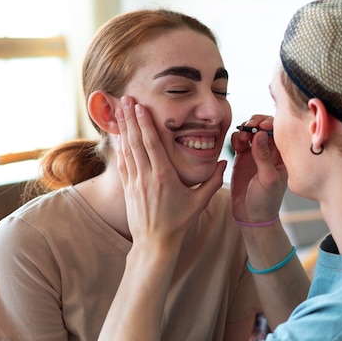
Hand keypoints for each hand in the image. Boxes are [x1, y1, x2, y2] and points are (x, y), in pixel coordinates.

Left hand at [116, 96, 225, 247]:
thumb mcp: (200, 202)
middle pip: (136, 141)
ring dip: (123, 128)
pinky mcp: (128, 188)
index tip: (139, 106)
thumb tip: (224, 163)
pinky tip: (118, 135)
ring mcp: (135, 182)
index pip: (152, 143)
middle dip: (130, 118)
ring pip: (127, 149)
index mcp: (164, 176)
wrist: (155, 242)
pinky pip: (123, 163)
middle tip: (125, 98)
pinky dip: (119, 147)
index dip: (144, 123)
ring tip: (119, 109)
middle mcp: (147, 176)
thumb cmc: (179, 222)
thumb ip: (213, 181)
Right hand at [230, 115, 286, 222]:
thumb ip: (263, 156)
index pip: (280, 131)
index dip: (270, 124)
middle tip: (249, 128)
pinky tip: (236, 145)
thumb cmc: (266, 201)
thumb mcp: (267, 178)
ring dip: (245, 130)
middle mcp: (271, 152)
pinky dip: (236, 138)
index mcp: (283, 155)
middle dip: (256, 123)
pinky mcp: (243, 158)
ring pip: (251, 132)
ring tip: (242, 140)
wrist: (251, 217)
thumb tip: (260, 133)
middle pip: (264, 127)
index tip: (261, 126)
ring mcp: (256, 154)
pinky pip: (240, 141)